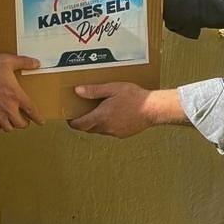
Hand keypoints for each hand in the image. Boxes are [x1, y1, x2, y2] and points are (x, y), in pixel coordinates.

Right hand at [0, 54, 41, 130]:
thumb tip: (35, 63)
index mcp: (16, 96)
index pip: (31, 111)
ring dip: (10, 126)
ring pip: (7, 128)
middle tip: (24, 121)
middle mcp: (8, 109)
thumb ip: (23, 62)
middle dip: (23, 123)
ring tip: (10, 122)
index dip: (38, 118)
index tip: (41, 121)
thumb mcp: (8, 61)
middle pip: (20, 124)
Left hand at [68, 83, 186, 137]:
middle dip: (83, 121)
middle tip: (82, 111)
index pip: (79, 125)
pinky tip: (113, 115)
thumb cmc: (134, 97)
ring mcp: (115, 133)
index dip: (72, 122)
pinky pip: (110, 131)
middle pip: (87, 128)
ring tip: (98, 111)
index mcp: (101, 117)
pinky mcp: (123, 134)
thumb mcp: (112, 89)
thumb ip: (94, 91)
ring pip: (99, 130)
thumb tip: (77, 91)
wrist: (154, 109)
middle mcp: (106, 128)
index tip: (70, 116)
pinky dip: (107, 125)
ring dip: (95, 123)